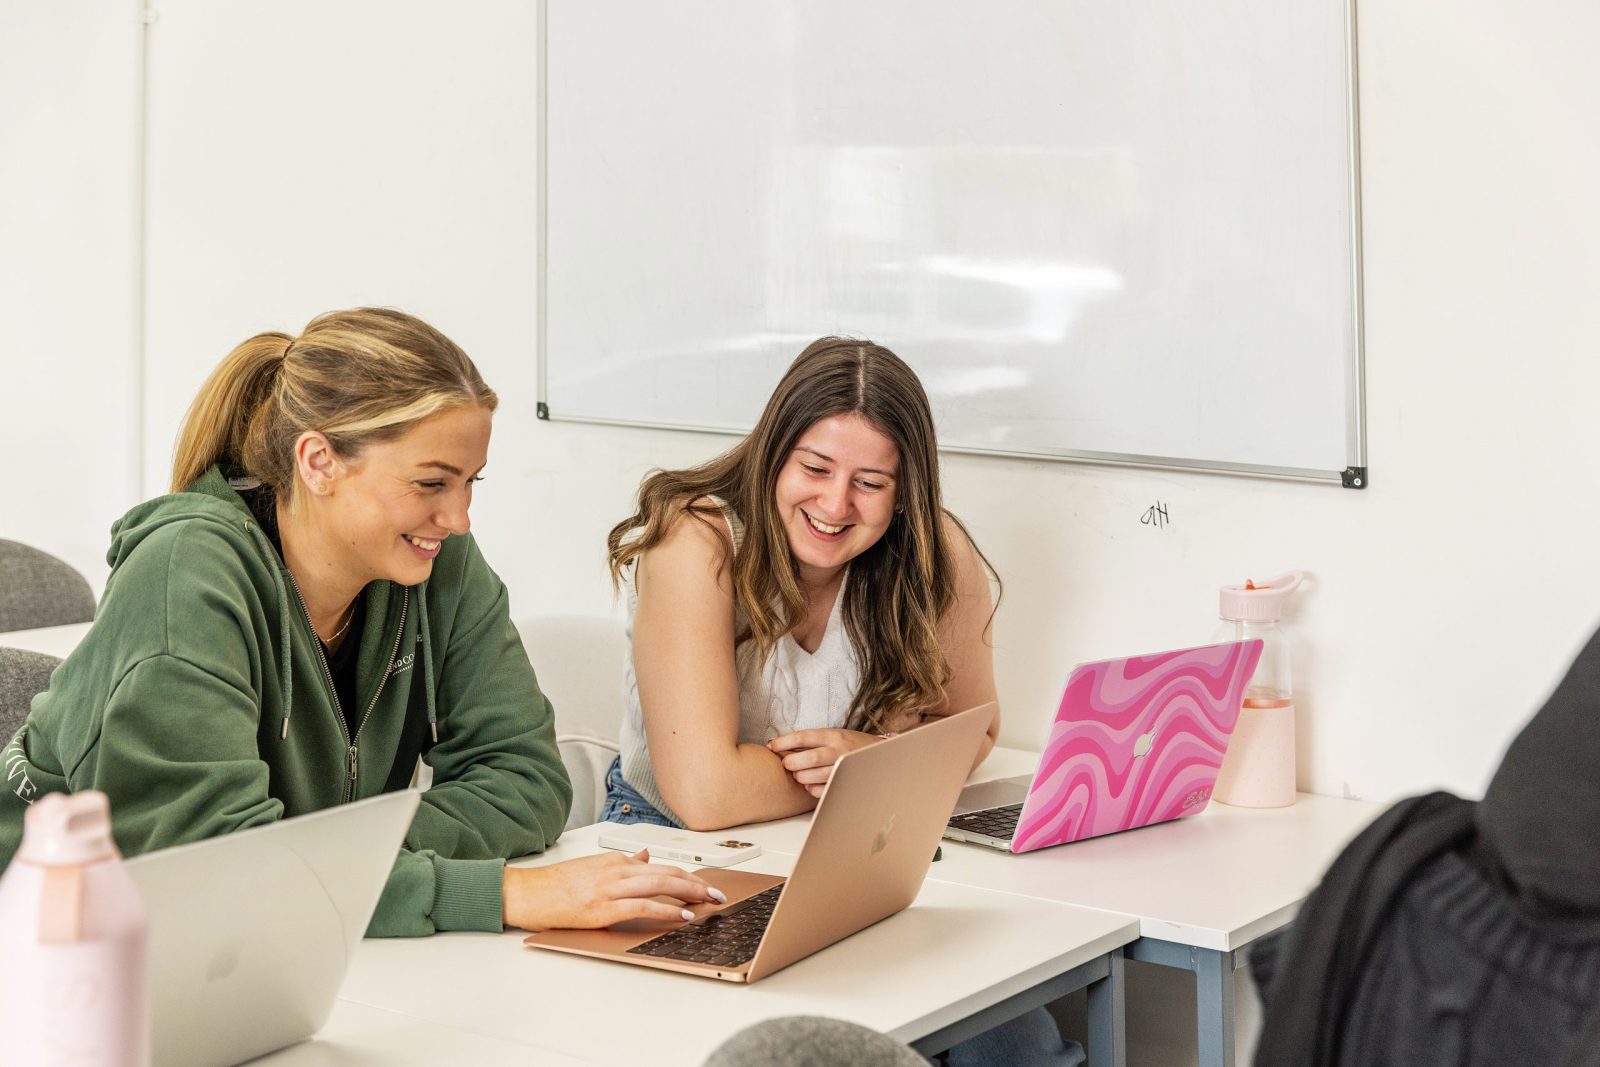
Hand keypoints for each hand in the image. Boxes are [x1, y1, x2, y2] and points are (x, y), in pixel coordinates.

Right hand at [502, 849, 724, 930]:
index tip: (705, 886)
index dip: (687, 876)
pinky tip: (681, 916)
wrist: (526, 893)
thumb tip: (647, 856)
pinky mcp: (602, 907)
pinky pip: (642, 906)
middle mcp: (616, 869)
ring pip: (659, 885)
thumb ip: (623, 863)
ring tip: (708, 903)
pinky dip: (666, 910)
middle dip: (696, 884)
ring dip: (688, 894)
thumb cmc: (556, 884)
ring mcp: (610, 887)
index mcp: (615, 861)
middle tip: (717, 895)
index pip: (661, 867)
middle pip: (666, 873)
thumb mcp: (594, 867)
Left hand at [767, 728, 882, 797]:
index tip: (771, 746)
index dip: (784, 742)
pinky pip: (822, 790)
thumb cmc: (851, 745)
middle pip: (809, 758)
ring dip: (800, 776)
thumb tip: (780, 745)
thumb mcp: (834, 735)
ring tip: (798, 775)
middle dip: (791, 762)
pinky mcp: (845, 784)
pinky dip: (812, 789)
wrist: (881, 755)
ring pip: (814, 775)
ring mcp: (843, 769)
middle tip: (786, 764)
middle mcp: (839, 751)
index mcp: (833, 735)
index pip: (803, 737)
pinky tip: (810, 784)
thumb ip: (812, 741)